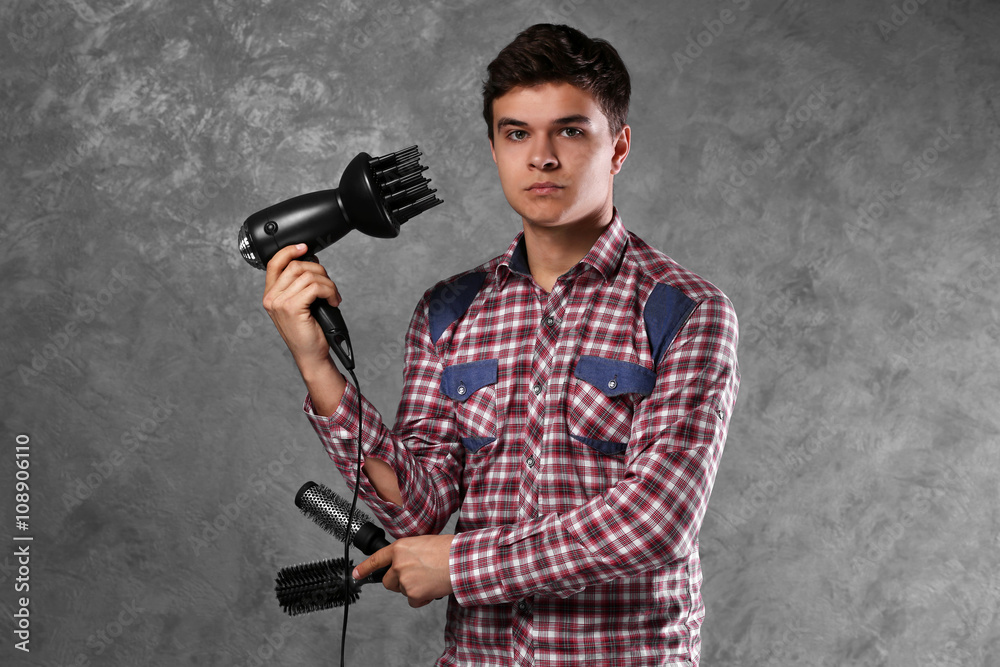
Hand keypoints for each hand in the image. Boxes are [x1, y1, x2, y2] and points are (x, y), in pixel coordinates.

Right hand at [262, 243, 341, 368]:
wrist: (311, 354)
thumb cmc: (308, 331)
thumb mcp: (300, 304)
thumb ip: (299, 285)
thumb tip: (312, 263)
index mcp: (271, 294)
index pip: (274, 263)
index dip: (290, 250)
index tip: (305, 248)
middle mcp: (271, 297)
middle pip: (296, 266)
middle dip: (320, 271)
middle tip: (329, 287)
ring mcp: (279, 302)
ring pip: (308, 275)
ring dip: (328, 284)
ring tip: (333, 296)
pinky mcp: (292, 307)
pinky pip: (315, 287)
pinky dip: (329, 291)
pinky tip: (332, 301)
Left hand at [354, 535, 454, 607]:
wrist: (460, 561)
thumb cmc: (447, 550)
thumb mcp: (422, 543)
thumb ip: (409, 554)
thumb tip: (406, 564)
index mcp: (400, 548)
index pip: (376, 559)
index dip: (364, 568)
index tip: (356, 574)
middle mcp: (398, 564)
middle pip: (388, 581)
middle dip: (398, 582)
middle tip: (416, 577)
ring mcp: (404, 580)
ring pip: (402, 591)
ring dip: (413, 588)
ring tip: (430, 578)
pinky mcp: (413, 594)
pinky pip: (412, 601)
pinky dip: (422, 598)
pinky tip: (432, 587)